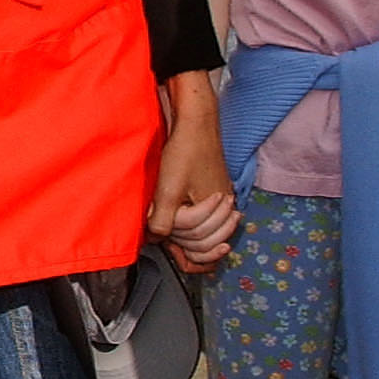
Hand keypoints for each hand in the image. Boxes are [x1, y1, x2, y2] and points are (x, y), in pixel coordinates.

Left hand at [149, 75, 237, 274]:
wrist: (195, 122)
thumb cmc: (185, 151)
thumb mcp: (168, 190)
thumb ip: (162, 221)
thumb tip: (154, 240)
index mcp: (218, 211)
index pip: (206, 252)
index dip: (188, 256)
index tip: (174, 253)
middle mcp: (224, 209)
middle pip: (204, 244)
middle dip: (183, 241)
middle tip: (165, 231)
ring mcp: (220, 200)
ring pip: (203, 232)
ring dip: (185, 233)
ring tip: (169, 224)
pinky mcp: (212, 192)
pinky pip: (204, 219)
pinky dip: (190, 224)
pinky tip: (175, 222)